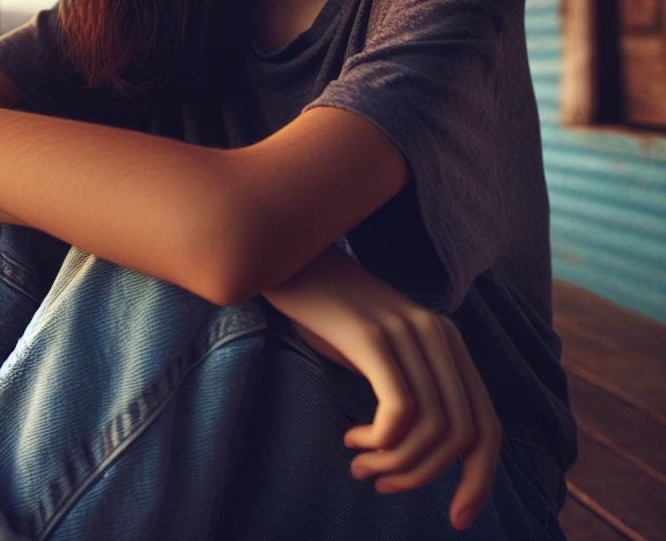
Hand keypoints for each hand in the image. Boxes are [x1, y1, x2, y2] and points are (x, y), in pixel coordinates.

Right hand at [263, 247, 501, 532]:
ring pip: (432, 430)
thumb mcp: (375, 350)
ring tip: (361, 466)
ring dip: (395, 465)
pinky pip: (399, 413)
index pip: (486, 424)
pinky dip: (380, 443)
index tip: (456, 518)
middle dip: (427, 478)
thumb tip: (422, 454)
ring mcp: (406, 333)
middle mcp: (437, 334)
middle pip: (465, 435)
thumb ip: (406, 385)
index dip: (479, 479)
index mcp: (445, 339)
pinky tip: (352, 439)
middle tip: (383, 487)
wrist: (287, 259)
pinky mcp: (372, 337)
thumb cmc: (323, 311)